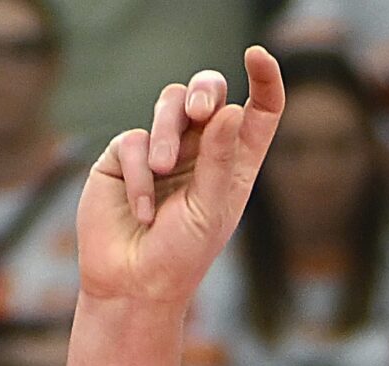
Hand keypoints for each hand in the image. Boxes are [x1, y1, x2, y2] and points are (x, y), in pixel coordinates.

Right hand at [77, 47, 284, 308]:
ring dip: (166, 132)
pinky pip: (134, 140)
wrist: (132, 285)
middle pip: (209, 93)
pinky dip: (140, 174)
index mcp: (234, 165)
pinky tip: (142, 211)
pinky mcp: (125, 156)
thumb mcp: (209, 210)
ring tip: (162, 170)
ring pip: (169, 104)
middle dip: (205, 90)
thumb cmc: (180, 257)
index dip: (263, 82)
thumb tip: (230, 109)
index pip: (258, 113)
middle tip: (202, 109)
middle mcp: (201, 151)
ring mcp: (162, 149)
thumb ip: (220, 160)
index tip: (257, 57)